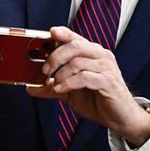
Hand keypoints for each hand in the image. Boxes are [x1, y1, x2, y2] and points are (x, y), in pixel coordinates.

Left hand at [27, 27, 149, 144]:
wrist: (119, 118)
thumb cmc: (97, 100)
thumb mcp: (69, 92)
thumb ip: (50, 87)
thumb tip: (29, 87)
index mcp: (91, 53)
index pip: (75, 37)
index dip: (62, 33)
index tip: (50, 32)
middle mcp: (100, 56)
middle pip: (74, 46)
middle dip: (55, 57)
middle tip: (45, 70)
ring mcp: (106, 68)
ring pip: (78, 62)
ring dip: (61, 73)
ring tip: (53, 84)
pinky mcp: (108, 82)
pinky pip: (85, 77)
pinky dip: (69, 83)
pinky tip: (61, 89)